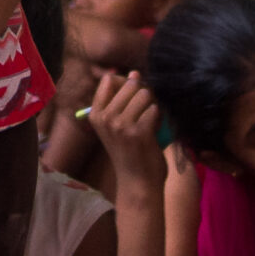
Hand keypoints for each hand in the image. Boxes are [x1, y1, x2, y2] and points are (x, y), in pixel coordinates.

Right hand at [85, 69, 166, 191]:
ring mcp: (121, 125)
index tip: (132, 97)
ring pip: (145, 94)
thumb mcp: (115, 125)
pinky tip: (154, 131)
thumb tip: (134, 72)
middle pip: (130, 84)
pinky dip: (159, 117)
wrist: (137, 182)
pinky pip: (155, 109)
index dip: (126, 82)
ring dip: (152, 105)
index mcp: (96, 114)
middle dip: (142, 93)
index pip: (109, 80)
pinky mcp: (139, 132)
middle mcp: (105, 117)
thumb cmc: (128, 152)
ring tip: (149, 121)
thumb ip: (122, 99)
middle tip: (144, 112)